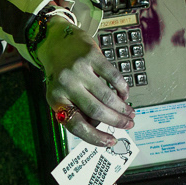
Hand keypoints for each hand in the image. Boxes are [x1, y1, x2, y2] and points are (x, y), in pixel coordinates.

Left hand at [37, 16, 134, 146]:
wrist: (55, 42)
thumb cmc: (62, 74)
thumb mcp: (61, 94)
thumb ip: (77, 110)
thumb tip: (101, 127)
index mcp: (56, 99)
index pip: (76, 125)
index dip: (95, 137)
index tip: (111, 141)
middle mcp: (65, 85)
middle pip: (95, 111)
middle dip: (116, 121)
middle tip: (128, 124)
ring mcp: (78, 69)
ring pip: (106, 96)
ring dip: (122, 107)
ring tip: (130, 112)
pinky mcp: (90, 55)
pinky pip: (113, 76)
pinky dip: (122, 88)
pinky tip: (124, 94)